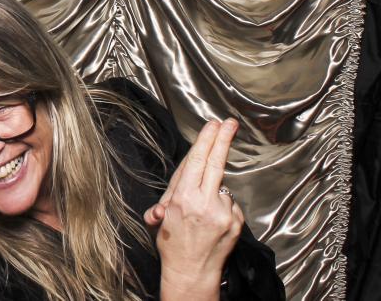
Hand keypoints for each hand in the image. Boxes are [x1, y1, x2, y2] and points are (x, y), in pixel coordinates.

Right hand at [147, 119, 244, 298]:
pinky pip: (229, 204)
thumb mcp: (161, 220)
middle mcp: (204, 202)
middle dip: (222, 140)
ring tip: (201, 211)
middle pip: (215, 163)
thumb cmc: (174, 246)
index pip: (196, 161)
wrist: (192, 273)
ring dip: (213, 191)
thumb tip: (161, 205)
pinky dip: (221, 207)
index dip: (206, 141)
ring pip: (220, 187)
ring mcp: (223, 212)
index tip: (213, 126)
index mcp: (184, 198)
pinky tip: (212, 220)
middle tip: (230, 123)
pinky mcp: (236, 222)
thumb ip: (164, 203)